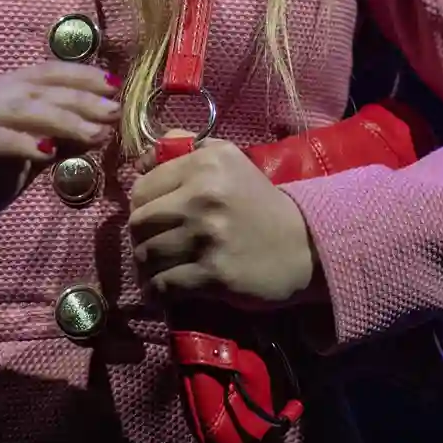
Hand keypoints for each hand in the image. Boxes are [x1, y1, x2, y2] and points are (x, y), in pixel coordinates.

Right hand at [0, 62, 120, 257]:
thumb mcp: (17, 165)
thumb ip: (48, 144)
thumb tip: (96, 129)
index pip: (40, 74)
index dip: (79, 78)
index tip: (115, 89)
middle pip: (34, 88)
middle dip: (79, 99)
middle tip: (113, 112)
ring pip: (16, 108)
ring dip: (59, 119)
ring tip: (93, 131)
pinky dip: (20, 143)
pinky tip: (48, 152)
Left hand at [129, 136, 316, 306]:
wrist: (303, 245)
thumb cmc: (258, 200)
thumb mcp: (227, 157)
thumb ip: (184, 148)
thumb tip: (140, 161)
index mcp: (204, 163)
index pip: (143, 187)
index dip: (141, 206)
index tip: (151, 219)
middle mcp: (202, 196)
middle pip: (139, 223)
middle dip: (140, 239)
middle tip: (150, 247)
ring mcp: (207, 237)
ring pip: (147, 255)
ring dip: (145, 268)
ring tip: (152, 272)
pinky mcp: (214, 274)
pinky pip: (164, 285)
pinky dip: (156, 292)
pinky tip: (159, 293)